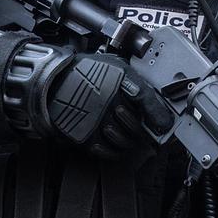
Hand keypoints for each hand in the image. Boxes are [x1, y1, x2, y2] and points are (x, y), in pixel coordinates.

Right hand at [46, 52, 173, 159]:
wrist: (52, 79)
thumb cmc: (85, 71)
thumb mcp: (115, 66)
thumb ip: (134, 80)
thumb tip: (154, 98)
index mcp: (118, 79)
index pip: (146, 98)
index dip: (158, 114)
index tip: (165, 123)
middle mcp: (109, 99)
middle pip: (136, 124)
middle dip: (144, 131)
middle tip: (147, 133)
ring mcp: (96, 118)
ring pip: (124, 139)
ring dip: (130, 142)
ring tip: (131, 139)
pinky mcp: (83, 134)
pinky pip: (106, 150)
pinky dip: (115, 152)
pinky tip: (117, 147)